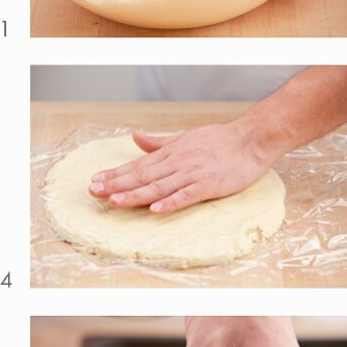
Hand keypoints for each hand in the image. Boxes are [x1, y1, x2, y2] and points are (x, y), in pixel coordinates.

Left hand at [89, 122, 279, 214]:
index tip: (95, 180)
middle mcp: (178, 162)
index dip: (115, 174)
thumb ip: (159, 142)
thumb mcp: (185, 137)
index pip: (137, 165)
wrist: (252, 138)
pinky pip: (187, 195)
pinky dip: (171, 202)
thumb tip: (135, 137)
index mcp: (171, 152)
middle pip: (142, 176)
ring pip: (159, 186)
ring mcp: (193, 174)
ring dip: (136, 194)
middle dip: (116, 184)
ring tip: (115, 201)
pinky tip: (156, 210)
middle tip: (94, 192)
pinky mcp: (209, 185)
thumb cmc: (221, 139)